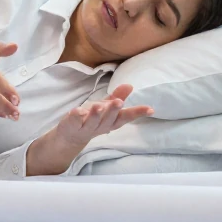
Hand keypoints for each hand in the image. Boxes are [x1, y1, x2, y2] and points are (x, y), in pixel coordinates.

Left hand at [25, 84, 153, 175]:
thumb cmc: (93, 119)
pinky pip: (74, 121)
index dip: (137, 113)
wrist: (71, 136)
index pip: (126, 117)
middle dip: (113, 111)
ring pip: (92, 122)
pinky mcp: (71, 126)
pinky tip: (77, 109)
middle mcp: (100, 126)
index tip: (150, 109)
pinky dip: (75, 116)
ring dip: (96, 114)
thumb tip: (130, 85)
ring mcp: (85, 127)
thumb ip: (117, 96)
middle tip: (119, 102)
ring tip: (98, 106)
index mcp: (111, 121)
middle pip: (109, 120)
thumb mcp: (106, 108)